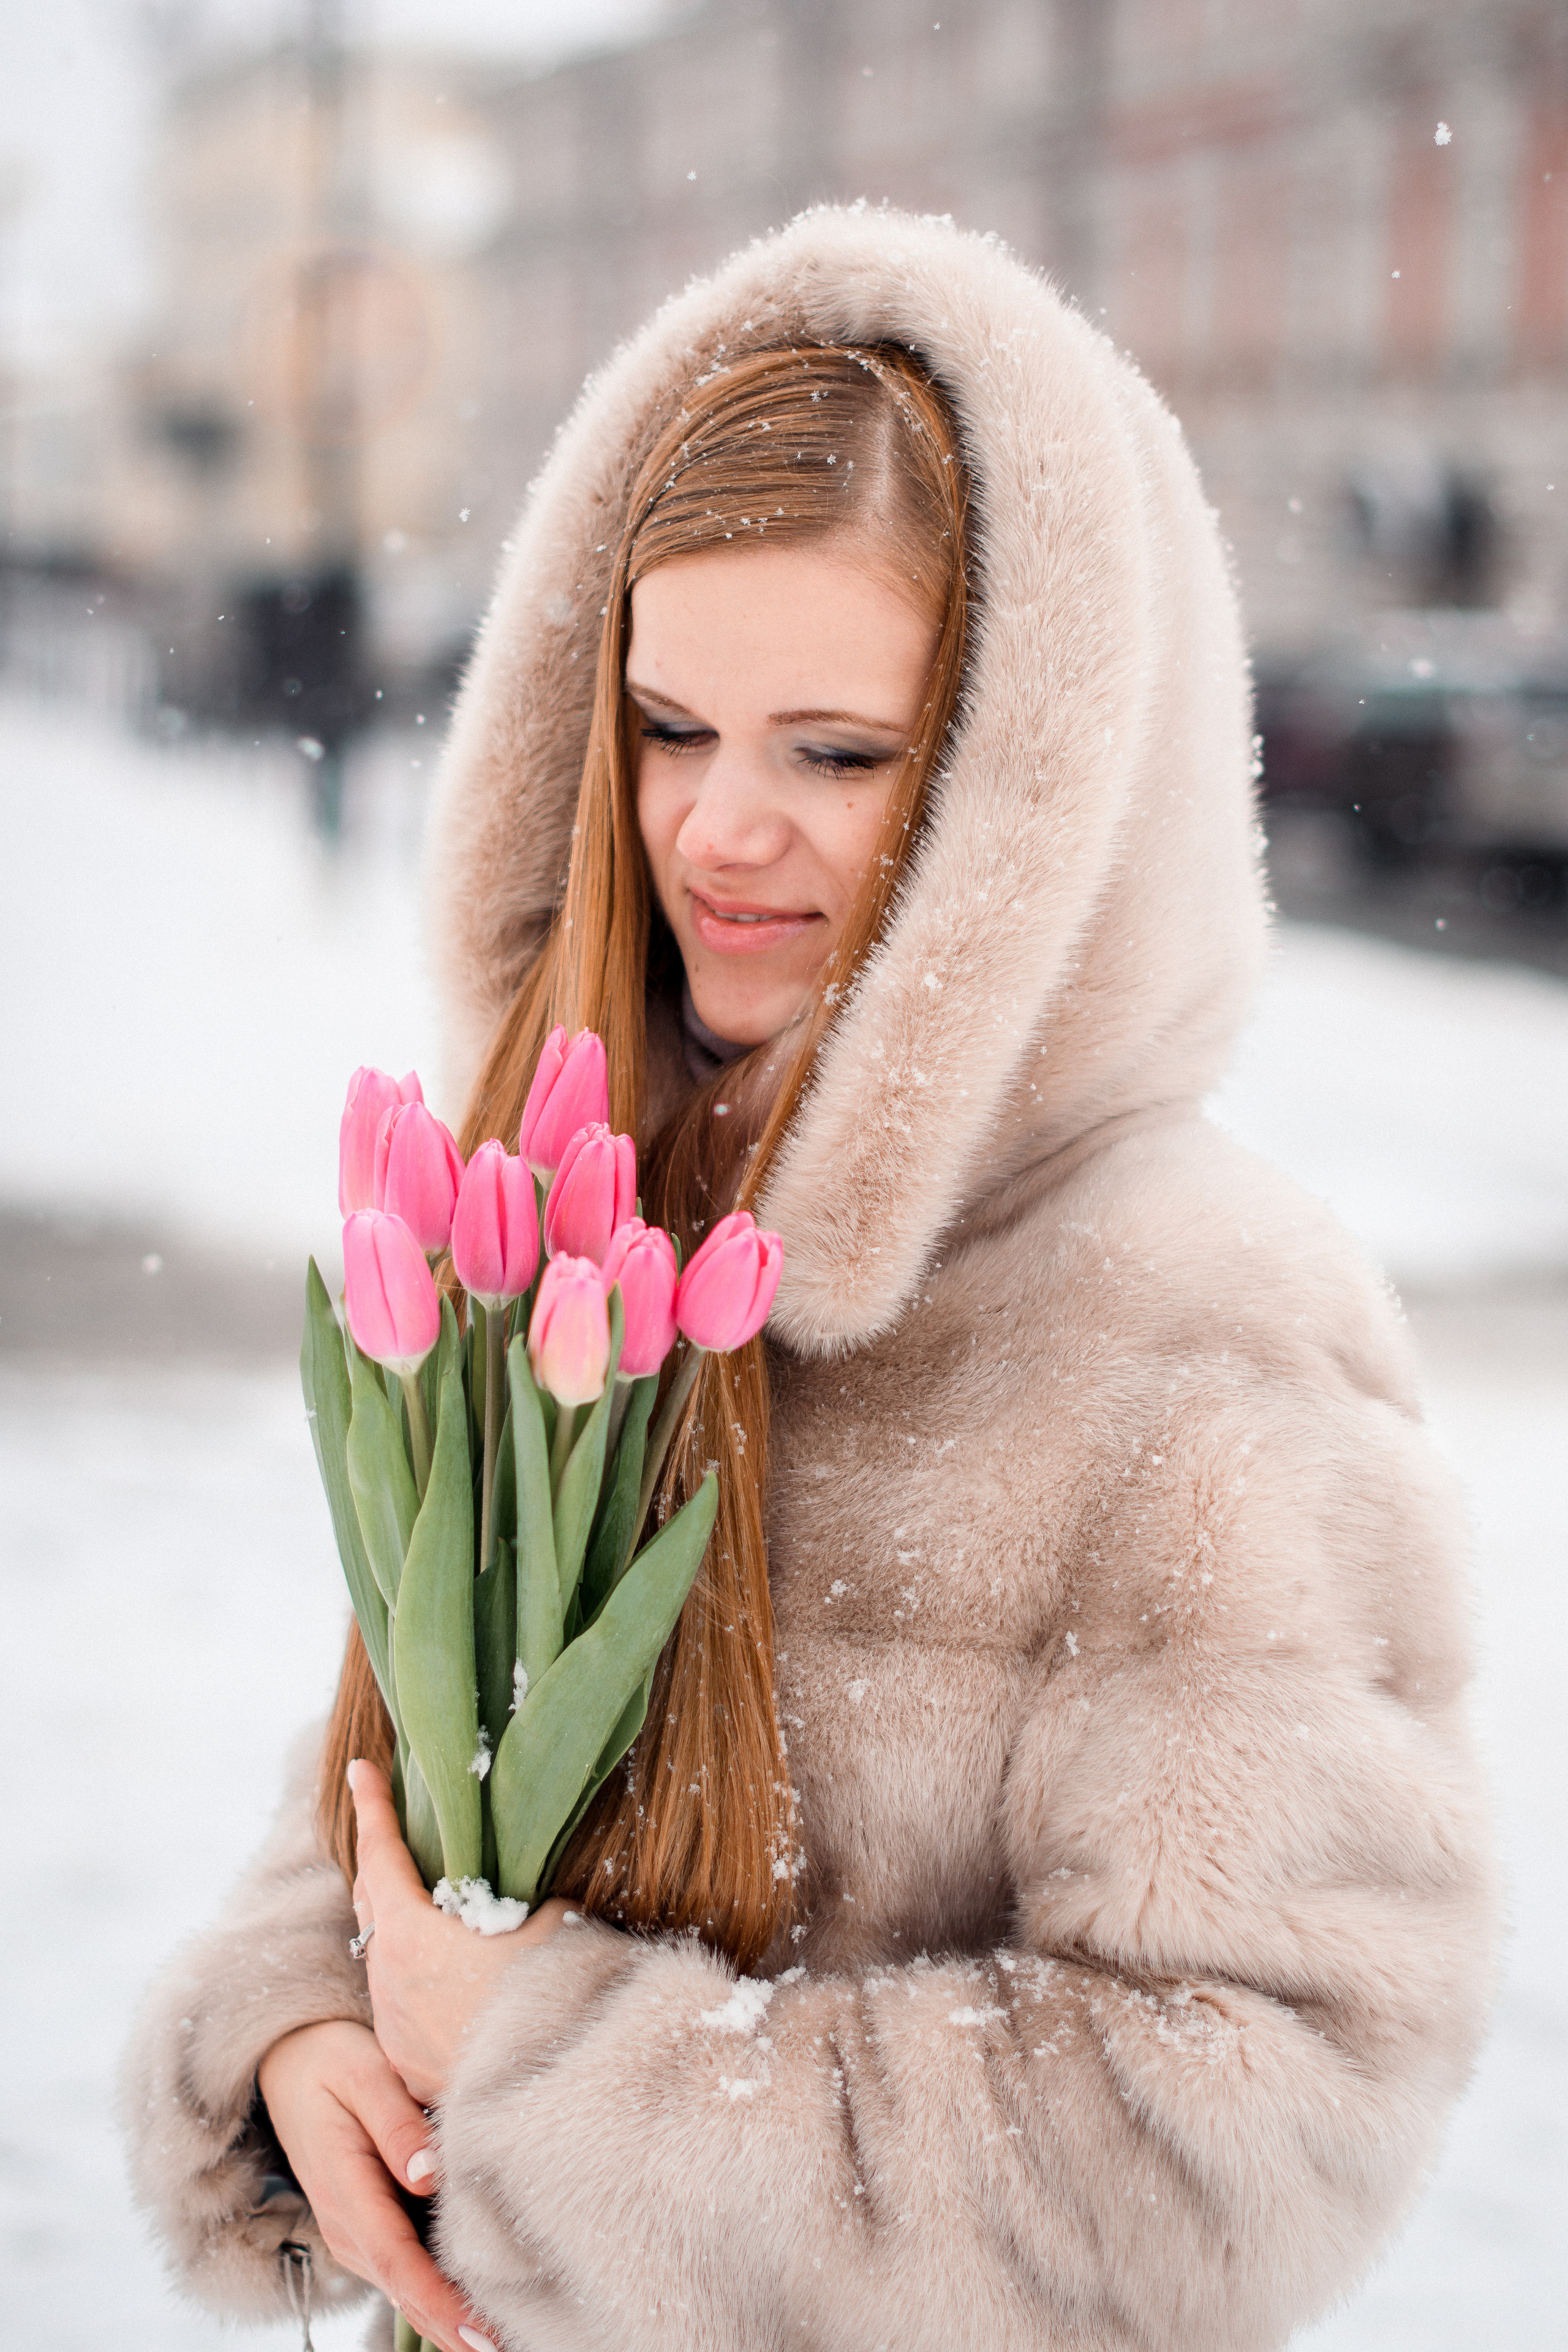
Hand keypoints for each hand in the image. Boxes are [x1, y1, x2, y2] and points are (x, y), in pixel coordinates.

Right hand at [256, 2017, 490, 2351]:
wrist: (289, 2061)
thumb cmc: (331, 2060)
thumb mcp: (364, 2074)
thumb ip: (397, 2125)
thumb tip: (430, 2174)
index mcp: (345, 2191)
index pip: (399, 2264)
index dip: (441, 2304)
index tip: (482, 2334)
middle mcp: (347, 2225)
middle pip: (407, 2290)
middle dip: (456, 2327)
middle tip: (516, 2344)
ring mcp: (355, 2232)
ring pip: (407, 2287)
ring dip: (451, 2313)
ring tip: (512, 2329)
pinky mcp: (367, 2225)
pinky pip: (405, 2267)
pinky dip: (440, 2290)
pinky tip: (484, 2297)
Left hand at [349, 1756, 569, 2106]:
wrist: (552, 2103)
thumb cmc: (551, 2001)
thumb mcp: (551, 1925)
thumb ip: (526, 1905)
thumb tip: (530, 1902)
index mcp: (410, 1935)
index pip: (380, 1854)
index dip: (371, 1806)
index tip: (359, 1769)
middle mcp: (387, 1983)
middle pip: (370, 1907)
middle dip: (379, 1867)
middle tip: (390, 1834)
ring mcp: (393, 2030)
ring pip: (384, 1962)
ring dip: (401, 1931)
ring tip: (432, 1914)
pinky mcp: (408, 2069)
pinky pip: (400, 2008)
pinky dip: (416, 1982)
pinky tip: (450, 1984)